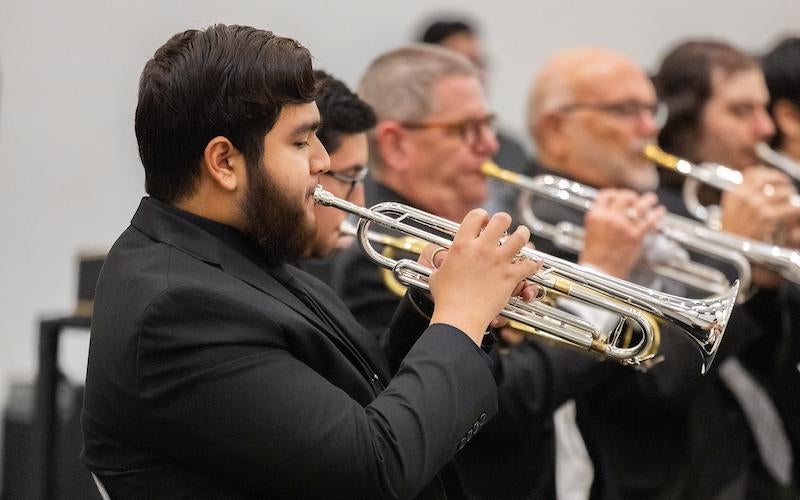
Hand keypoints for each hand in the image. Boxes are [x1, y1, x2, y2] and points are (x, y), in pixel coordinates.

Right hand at [427, 210, 542, 344]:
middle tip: (504, 226)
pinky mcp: (510, 276)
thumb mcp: (436, 274)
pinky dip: (533, 264)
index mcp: (462, 245)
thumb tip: (437, 258)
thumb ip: (440, 262)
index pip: (475, 216)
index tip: (483, 222)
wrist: (460, 316)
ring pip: (520, 237)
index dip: (481, 216)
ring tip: (522, 235)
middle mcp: (482, 249)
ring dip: (523, 235)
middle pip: (501, 220)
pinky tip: (533, 263)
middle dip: (504, 220)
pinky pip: (529, 265)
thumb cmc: (447, 298)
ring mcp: (498, 261)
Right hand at [579, 190, 664, 278]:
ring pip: (639, 205)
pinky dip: (657, 214)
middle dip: (632, 196)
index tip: (620, 195)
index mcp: (595, 216)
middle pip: (624, 197)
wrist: (600, 273)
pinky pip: (650, 220)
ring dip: (648, 200)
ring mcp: (623, 226)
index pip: (606, 195)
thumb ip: (602, 219)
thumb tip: (616, 211)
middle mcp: (609, 218)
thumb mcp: (591, 232)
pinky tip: (660, 212)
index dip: (615, 193)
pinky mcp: (636, 236)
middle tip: (637, 198)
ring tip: (652, 199)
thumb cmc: (594, 256)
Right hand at [721, 166, 799, 244]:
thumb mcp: (731, 212)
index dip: (767, 174)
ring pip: (784, 193)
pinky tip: (796, 214)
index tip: (775, 178)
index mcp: (734, 193)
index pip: (753, 173)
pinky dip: (796, 211)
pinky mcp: (767, 217)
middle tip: (788, 188)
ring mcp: (755, 205)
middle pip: (771, 179)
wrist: (731, 254)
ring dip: (791, 199)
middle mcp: (744, 196)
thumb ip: (743, 198)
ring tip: (792, 205)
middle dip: (783, 183)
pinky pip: (791, 208)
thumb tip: (761, 187)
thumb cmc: (733, 236)